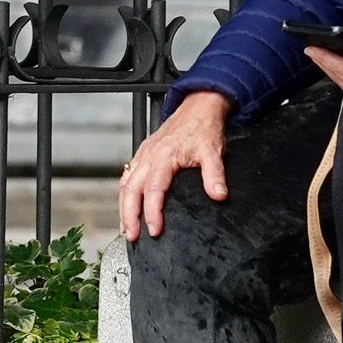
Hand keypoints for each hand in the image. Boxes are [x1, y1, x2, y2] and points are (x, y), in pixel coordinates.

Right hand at [120, 92, 231, 240]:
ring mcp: (143, 154)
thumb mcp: (213, 151)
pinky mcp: (143, 154)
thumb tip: (218, 194)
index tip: (154, 230)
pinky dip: (124, 193)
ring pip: (126, 184)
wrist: (198, 107)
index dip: (152, 213)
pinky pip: (127, 175)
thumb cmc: (203, 128)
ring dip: (124, 207)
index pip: (154, 190)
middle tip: (131, 235)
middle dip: (129, 215)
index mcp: (163, 156)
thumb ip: (215, 175)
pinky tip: (126, 205)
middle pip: (131, 190)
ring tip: (126, 227)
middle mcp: (149, 156)